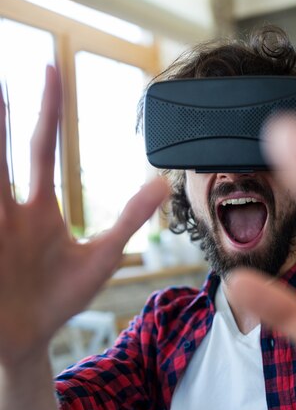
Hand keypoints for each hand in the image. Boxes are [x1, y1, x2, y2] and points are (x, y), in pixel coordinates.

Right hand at [0, 66, 167, 365]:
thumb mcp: (100, 258)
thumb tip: (164, 185)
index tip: (51, 69)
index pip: (44, 148)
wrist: (28, 340)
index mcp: (41, 210)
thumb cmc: (61, 300)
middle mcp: (11, 210)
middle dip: (2, 115)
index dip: (49, 110)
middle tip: (1, 74)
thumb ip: (128, 220)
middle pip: (3, 151)